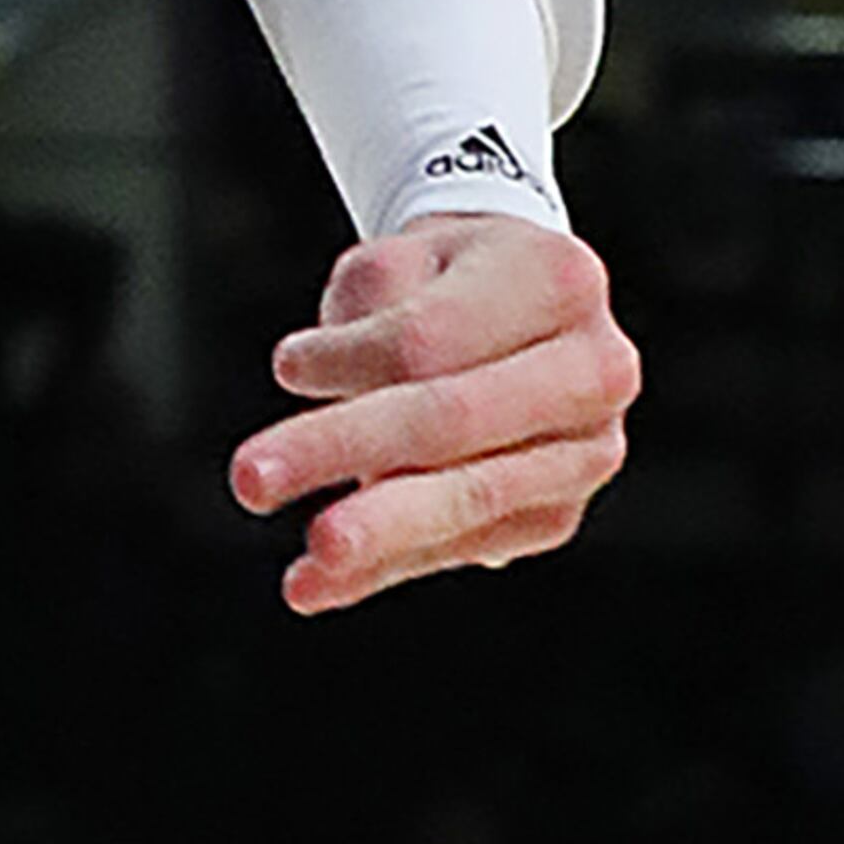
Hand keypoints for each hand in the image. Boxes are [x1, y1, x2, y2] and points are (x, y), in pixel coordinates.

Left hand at [228, 215, 638, 614]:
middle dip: (345, 449)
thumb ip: (372, 319)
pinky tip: (317, 584)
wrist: (514, 302)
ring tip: (304, 564)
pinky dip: (386, 567)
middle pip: (454, 421)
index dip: (352, 358)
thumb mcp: (402, 259)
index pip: (435, 338)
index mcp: (559, 280)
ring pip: (469, 498)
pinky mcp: (556, 515)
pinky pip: (463, 545)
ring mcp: (585, 452)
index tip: (285, 367)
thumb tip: (321, 393)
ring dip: (377, 535)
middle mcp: (594, 372)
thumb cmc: (441, 276)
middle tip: (250, 480)